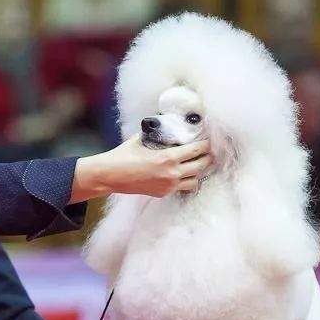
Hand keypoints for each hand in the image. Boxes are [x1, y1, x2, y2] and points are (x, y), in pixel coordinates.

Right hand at [70, 135, 211, 202]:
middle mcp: (171, 174)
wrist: (110, 176)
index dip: (205, 144)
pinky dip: (185, 180)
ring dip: (198, 172)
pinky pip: (181, 188)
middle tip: (209, 152)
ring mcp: (168, 186)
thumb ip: (157, 135)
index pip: (196, 150)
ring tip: (197, 164)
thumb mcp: (142, 139)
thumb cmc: (124, 155)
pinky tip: (183, 174)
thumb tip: (166, 126)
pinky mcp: (163, 193)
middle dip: (207, 158)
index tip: (208, 140)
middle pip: (201, 166)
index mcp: (168, 158)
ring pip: (195, 180)